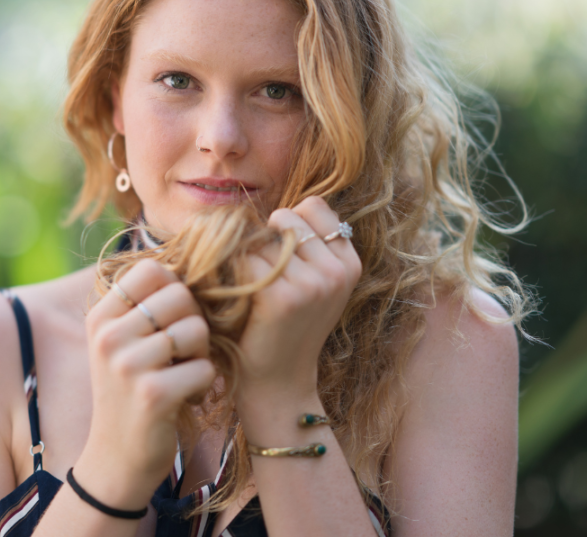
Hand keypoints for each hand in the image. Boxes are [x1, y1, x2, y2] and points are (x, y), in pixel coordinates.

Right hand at [73, 260, 215, 509]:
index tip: (174, 317)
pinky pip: (204, 367)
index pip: (152, 269)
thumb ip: (142, 305)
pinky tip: (186, 396)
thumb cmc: (128, 393)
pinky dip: (204, 382)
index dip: (176, 287)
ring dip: (202, 353)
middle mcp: (108, 336)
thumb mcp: (120, 343)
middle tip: (184, 351)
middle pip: (180, 295)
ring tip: (184, 372)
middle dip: (194, 321)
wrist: (116, 460)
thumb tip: (187, 257)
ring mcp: (128, 365)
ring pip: (196, 329)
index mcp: (100, 316)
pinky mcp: (152, 394)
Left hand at [237, 196, 361, 401]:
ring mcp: (310, 284)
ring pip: (263, 237)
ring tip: (254, 287)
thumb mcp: (317, 284)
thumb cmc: (289, 326)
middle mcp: (336, 271)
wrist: (278, 381)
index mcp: (350, 263)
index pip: (314, 206)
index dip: (290, 223)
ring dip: (249, 256)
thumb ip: (311, 245)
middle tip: (264, 274)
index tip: (283, 253)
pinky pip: (245, 258)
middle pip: (285, 217)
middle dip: (267, 237)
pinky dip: (235, 272)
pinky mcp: (280, 297)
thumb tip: (280, 206)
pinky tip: (243, 297)